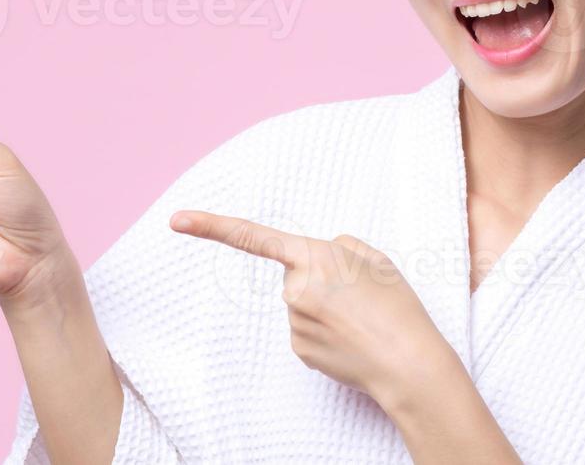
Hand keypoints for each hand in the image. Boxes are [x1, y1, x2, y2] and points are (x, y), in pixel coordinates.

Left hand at [171, 210, 454, 406]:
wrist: (408, 365)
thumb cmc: (397, 308)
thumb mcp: (376, 259)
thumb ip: (341, 246)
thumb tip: (320, 254)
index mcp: (314, 258)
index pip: (254, 237)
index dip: (211, 226)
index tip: (176, 220)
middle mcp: (295, 289)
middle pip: (296, 273)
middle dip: (320, 279)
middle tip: (359, 296)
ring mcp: (293, 322)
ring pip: (302, 302)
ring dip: (325, 306)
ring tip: (360, 319)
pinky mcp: (297, 349)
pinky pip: (305, 328)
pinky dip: (325, 330)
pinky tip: (349, 339)